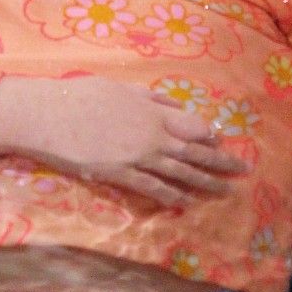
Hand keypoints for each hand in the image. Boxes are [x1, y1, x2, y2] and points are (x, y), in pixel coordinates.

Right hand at [0, 76, 249, 206]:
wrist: (49, 115)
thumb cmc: (80, 95)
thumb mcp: (120, 87)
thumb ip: (149, 97)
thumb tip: (174, 105)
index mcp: (153, 111)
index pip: (193, 126)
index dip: (209, 136)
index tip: (221, 142)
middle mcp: (152, 136)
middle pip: (195, 153)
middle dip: (222, 163)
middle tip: (243, 171)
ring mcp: (138, 158)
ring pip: (180, 174)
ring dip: (205, 184)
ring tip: (224, 191)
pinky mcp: (121, 176)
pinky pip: (153, 189)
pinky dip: (172, 197)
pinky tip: (186, 203)